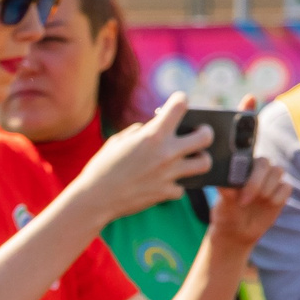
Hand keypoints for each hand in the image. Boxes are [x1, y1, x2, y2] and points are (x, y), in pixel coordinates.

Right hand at [67, 93, 210, 227]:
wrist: (94, 200)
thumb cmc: (102, 168)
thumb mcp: (118, 141)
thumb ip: (140, 132)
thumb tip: (153, 129)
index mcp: (152, 134)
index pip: (180, 105)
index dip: (180, 100)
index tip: (178, 103)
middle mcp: (166, 152)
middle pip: (206, 136)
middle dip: (205, 132)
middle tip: (199, 134)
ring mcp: (169, 174)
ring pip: (204, 163)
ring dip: (199, 160)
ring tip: (191, 160)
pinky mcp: (166, 193)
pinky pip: (182, 187)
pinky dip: (174, 186)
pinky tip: (164, 184)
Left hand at [206, 155, 289, 251]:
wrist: (237, 232)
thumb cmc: (227, 214)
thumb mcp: (223, 206)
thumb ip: (226, 193)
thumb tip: (224, 182)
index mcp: (240, 171)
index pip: (247, 159)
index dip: (244, 171)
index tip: (236, 188)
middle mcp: (256, 173)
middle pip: (265, 162)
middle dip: (256, 181)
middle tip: (244, 200)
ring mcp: (270, 182)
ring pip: (278, 171)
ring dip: (267, 187)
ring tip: (256, 201)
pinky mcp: (281, 193)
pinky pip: (286, 187)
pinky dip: (278, 196)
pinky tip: (268, 205)